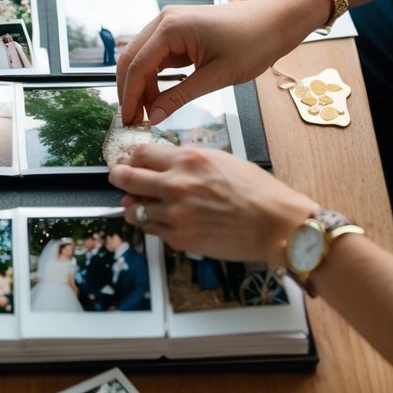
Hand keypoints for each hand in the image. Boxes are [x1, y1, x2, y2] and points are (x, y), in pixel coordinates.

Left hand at [108, 144, 316, 266]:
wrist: (275, 224)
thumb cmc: (256, 191)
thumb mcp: (222, 160)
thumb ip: (190, 160)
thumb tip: (169, 161)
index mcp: (187, 160)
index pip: (140, 154)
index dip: (132, 158)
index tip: (130, 162)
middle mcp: (176, 184)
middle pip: (126, 179)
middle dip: (118, 178)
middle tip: (117, 178)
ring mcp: (174, 214)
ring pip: (133, 210)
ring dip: (133, 206)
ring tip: (139, 205)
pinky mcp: (178, 238)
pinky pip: (151, 230)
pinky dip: (152, 225)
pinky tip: (162, 221)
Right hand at [116, 0, 300, 124]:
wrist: (277, 21)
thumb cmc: (253, 42)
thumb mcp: (215, 76)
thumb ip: (180, 96)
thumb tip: (154, 116)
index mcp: (170, 27)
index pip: (137, 67)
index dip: (130, 97)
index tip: (129, 121)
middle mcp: (164, 20)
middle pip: (132, 59)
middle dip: (130, 91)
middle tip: (133, 120)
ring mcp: (171, 23)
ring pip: (142, 58)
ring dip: (142, 85)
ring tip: (148, 112)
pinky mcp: (179, 30)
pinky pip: (157, 55)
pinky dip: (154, 76)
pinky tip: (159, 96)